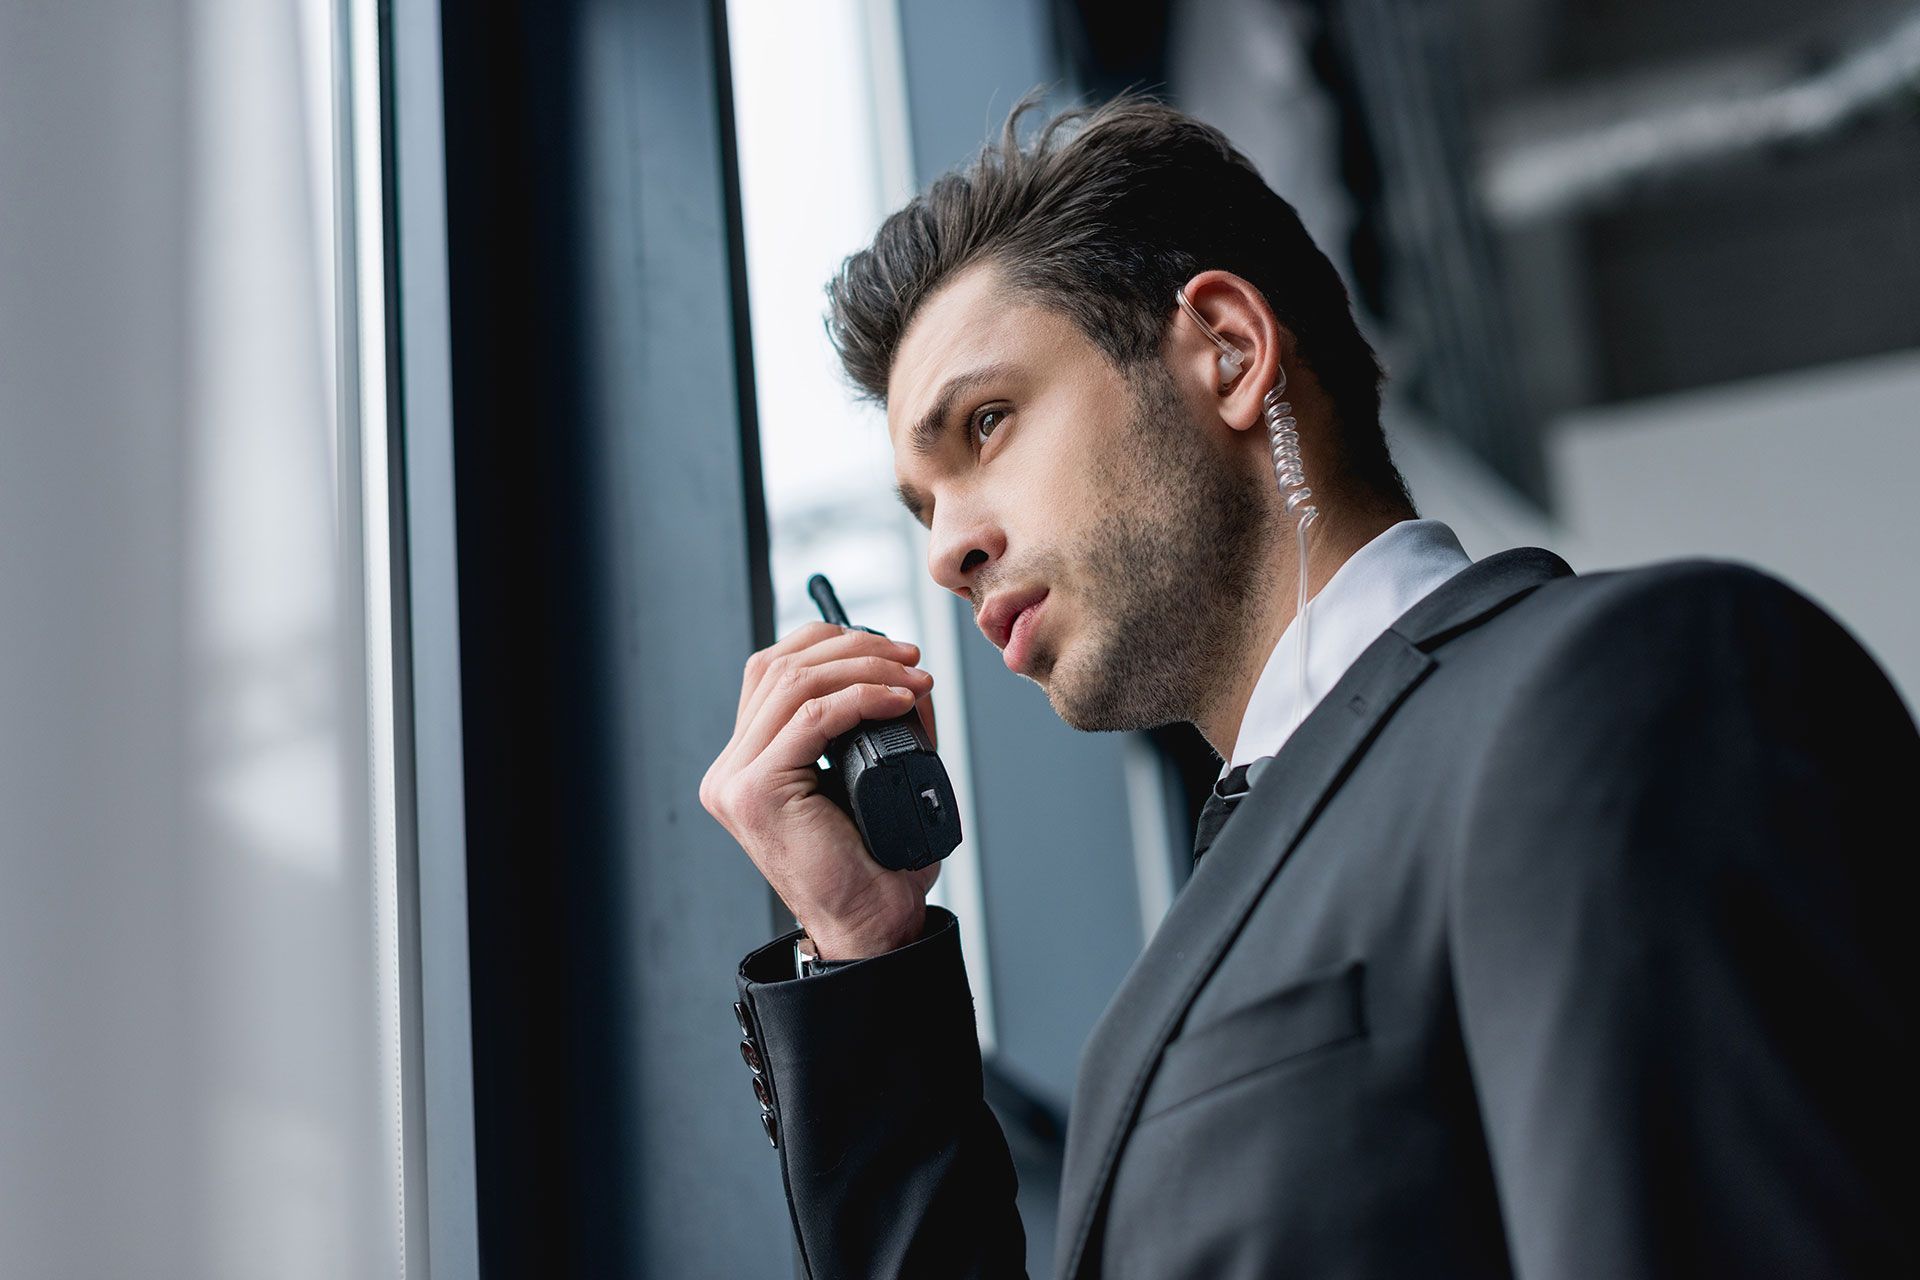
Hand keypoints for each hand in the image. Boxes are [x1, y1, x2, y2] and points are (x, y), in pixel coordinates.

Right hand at [700, 620, 941, 959]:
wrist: (872, 927)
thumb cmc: (878, 863)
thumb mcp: (877, 773)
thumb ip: (879, 721)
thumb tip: (907, 671)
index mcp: (746, 763)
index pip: (771, 671)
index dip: (829, 643)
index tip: (890, 648)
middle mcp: (729, 769)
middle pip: (780, 667)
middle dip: (853, 647)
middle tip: (910, 657)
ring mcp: (735, 782)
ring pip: (794, 684)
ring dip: (864, 668)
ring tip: (914, 677)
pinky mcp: (756, 794)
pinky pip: (811, 720)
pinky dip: (861, 698)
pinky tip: (899, 700)